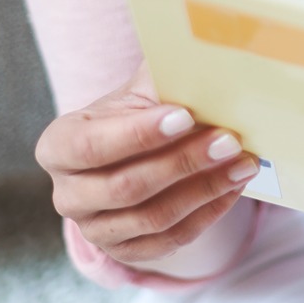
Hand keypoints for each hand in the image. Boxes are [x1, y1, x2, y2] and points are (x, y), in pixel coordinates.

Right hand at [34, 61, 258, 264]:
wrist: (137, 152)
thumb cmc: (139, 112)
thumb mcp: (142, 88)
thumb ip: (166, 73)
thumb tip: (209, 50)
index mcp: (59, 145)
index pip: (91, 146)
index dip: (138, 135)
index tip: (186, 116)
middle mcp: (68, 194)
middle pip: (126, 187)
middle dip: (183, 162)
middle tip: (229, 140)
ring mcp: (95, 229)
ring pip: (153, 217)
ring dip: (205, 189)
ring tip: (244, 163)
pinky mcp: (126, 252)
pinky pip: (171, 240)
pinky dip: (208, 213)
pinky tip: (235, 187)